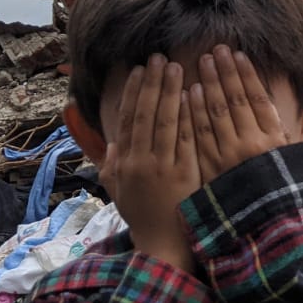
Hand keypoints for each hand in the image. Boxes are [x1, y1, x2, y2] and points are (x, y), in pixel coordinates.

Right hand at [102, 56, 198, 272]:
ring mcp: (161, 167)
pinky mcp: (183, 173)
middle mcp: (139, 161)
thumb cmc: (142, 216)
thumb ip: (112, 163)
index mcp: (123, 161)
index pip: (127, 119)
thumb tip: (111, 139)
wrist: (162, 244)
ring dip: (169, 92)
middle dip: (152, 83)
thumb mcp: (118, 190)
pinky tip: (191, 95)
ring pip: (164, 122)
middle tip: (158, 58)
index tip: (138, 69)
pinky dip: (186, 115)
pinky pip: (184, 138)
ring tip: (176, 67)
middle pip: (145, 114)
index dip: (132, 92)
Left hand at [189, 45, 288, 182]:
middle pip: (236, 100)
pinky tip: (189, 92)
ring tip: (203, 62)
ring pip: (216, 112)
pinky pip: (200, 134)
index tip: (237, 54)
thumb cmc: (283, 183)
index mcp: (276, 140)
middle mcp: (254, 146)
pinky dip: (194, 111)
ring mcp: (230, 157)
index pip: (259, 97)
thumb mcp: (299, 152)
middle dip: (225, 72)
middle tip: (215, 49)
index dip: (247, 74)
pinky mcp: (210, 167)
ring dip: (208, 84)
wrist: (262, 223)